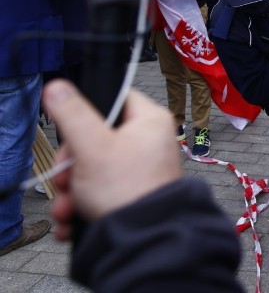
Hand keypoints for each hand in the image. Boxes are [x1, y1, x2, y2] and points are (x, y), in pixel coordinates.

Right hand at [44, 80, 180, 240]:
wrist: (143, 240)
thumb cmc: (127, 191)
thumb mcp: (92, 147)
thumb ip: (73, 115)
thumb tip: (58, 87)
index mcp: (150, 121)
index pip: (114, 99)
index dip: (86, 115)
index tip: (71, 136)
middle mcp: (149, 142)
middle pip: (97, 137)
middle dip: (72, 164)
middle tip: (68, 178)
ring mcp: (141, 170)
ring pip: (93, 167)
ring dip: (72, 189)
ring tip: (69, 206)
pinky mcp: (131, 193)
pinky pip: (100, 189)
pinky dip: (81, 204)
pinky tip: (73, 219)